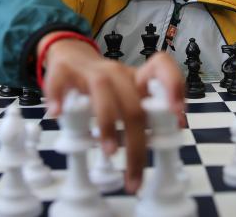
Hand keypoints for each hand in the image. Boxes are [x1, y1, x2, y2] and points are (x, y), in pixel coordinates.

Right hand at [39, 33, 184, 192]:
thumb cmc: (105, 85)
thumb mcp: (128, 94)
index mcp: (135, 78)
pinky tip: (58, 115)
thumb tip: (176, 127)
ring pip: (103, 92)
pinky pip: (60, 83)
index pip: (161, 67)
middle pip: (133, 104)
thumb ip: (147, 110)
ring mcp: (88, 71)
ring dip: (108, 124)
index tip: (177, 114)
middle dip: (137, 145)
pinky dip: (59, 98)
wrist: (70, 57)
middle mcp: (115, 73)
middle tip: (135, 178)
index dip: (173, 86)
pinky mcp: (63, 71)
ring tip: (110, 152)